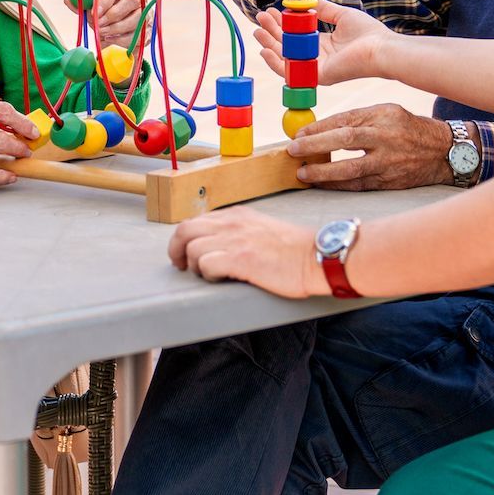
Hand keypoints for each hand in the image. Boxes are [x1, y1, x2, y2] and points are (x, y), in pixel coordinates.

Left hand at [91, 0, 143, 53]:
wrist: (117, 33)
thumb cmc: (103, 16)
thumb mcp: (91, 10)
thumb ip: (81, 5)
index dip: (105, 0)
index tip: (93, 12)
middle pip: (132, 0)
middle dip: (113, 14)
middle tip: (99, 25)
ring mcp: (146, 13)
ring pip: (136, 19)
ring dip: (117, 29)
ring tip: (102, 34)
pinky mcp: (148, 30)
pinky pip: (138, 36)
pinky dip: (122, 40)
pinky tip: (111, 41)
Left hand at [167, 207, 321, 297]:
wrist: (317, 255)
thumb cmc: (295, 249)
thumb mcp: (262, 228)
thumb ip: (240, 231)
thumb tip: (221, 245)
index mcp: (236, 215)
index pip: (196, 220)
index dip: (185, 239)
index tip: (185, 253)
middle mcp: (231, 223)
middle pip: (184, 230)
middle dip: (176, 250)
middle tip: (181, 266)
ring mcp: (234, 240)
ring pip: (191, 249)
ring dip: (195, 266)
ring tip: (210, 275)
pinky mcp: (240, 259)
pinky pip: (206, 265)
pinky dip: (208, 275)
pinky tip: (222, 279)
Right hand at [251, 0, 388, 85]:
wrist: (380, 48)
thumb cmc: (368, 33)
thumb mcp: (342, 15)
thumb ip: (324, 9)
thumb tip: (308, 2)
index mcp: (323, 45)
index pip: (297, 36)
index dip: (283, 24)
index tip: (272, 10)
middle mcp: (317, 58)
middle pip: (287, 45)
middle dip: (272, 31)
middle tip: (260, 17)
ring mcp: (315, 69)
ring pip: (285, 57)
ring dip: (269, 44)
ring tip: (258, 30)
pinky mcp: (316, 76)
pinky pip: (290, 71)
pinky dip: (275, 62)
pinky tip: (265, 50)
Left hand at [288, 105, 452, 190]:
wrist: (443, 152)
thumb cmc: (408, 129)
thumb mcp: (387, 112)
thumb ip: (358, 118)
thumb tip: (319, 129)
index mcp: (384, 115)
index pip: (345, 119)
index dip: (318, 127)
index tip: (297, 134)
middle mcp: (387, 137)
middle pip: (346, 139)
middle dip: (316, 145)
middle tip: (293, 150)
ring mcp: (390, 162)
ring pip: (352, 169)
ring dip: (324, 173)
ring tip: (303, 173)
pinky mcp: (391, 182)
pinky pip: (360, 185)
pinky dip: (338, 186)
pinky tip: (322, 184)